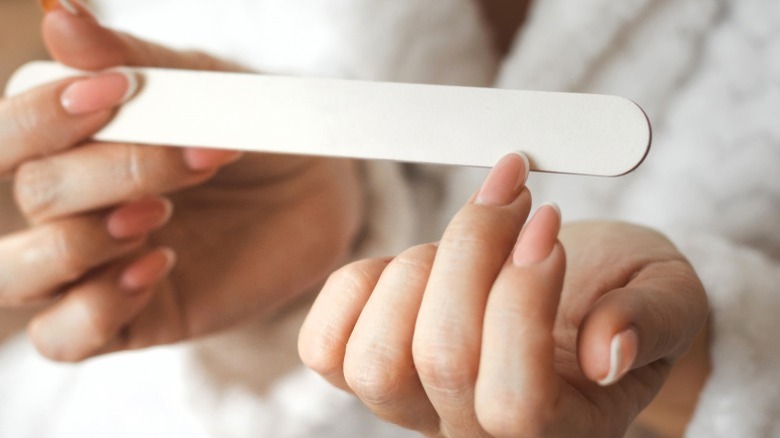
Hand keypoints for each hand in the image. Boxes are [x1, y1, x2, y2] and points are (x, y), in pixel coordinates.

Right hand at [0, 2, 363, 360]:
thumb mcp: (202, 87)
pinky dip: (96, 306)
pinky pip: (64, 336)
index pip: (7, 136)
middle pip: (34, 197)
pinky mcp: (128, 319)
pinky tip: (158, 267)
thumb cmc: (251, 130)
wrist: (317, 192)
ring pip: (17, 274)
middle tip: (193, 157)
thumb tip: (60, 16)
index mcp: (70, 144)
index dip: (41, 117)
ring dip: (82, 243)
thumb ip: (133, 60)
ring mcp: (93, 268)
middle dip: (110, 173)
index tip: (115, 91)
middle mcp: (68, 208)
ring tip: (156, 215)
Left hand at [299, 152, 707, 436]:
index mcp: (560, 428)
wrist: (575, 292)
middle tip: (512, 194)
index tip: (546, 222)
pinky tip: (414, 259)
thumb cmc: (623, 292)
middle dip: (473, 252)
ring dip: (419, 268)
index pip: (517, 402)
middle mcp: (473, 430)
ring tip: (466, 233)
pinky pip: (325, 349)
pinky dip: (359, 286)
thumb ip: (652, 321)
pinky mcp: (369, 369)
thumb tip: (608, 351)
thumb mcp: (667, 296)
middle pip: (441, 362)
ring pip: (375, 362)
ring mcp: (413, 407)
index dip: (522, 302)